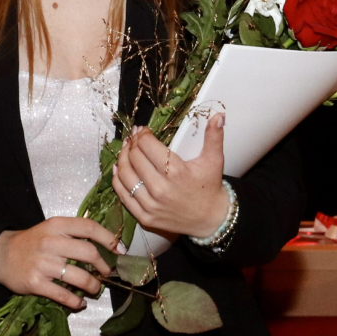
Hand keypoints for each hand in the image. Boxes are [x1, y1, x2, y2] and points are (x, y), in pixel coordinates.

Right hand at [0, 217, 125, 309]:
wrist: (1, 255)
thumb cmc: (32, 242)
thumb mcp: (51, 229)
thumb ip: (73, 234)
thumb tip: (105, 247)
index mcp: (57, 225)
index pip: (89, 228)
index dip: (109, 239)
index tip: (120, 250)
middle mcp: (51, 242)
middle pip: (89, 253)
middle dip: (103, 266)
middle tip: (106, 273)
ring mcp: (43, 264)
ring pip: (79, 277)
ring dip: (93, 286)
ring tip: (95, 289)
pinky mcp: (36, 283)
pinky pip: (63, 295)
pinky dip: (75, 302)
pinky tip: (79, 303)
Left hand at [112, 113, 228, 238]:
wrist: (211, 220)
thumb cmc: (210, 186)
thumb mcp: (214, 160)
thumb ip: (214, 136)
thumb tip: (219, 115)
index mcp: (175, 171)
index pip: (147, 145)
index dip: (142, 134)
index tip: (142, 130)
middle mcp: (160, 188)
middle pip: (134, 158)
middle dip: (132, 144)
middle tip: (134, 138)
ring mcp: (151, 205)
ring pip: (125, 175)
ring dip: (122, 159)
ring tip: (126, 150)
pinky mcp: (145, 217)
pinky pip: (123, 195)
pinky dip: (118, 180)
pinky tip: (119, 168)